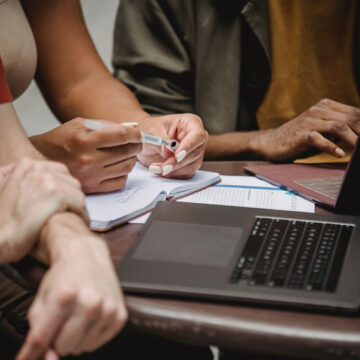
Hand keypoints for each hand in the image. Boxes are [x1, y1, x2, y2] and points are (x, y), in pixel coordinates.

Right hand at [0, 158, 86, 263]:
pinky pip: (80, 203)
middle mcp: (38, 168)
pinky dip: (81, 214)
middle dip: (72, 197)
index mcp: (26, 164)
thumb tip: (32, 178)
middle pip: (70, 180)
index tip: (65, 200)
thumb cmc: (2, 222)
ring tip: (76, 217)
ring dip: (77, 206)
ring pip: (77, 192)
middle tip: (73, 210)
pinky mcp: (57, 194)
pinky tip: (79, 222)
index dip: (64, 188)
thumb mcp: (3, 189)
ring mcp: (48, 180)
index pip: (59, 172)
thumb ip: (21, 179)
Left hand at [16, 213, 126, 358]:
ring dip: (76, 338)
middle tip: (62, 320)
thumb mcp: (42, 299)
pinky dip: (91, 336)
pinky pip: (98, 343)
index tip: (26, 359)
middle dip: (58, 339)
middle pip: (63, 347)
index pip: (42, 339)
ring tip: (77, 316)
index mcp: (65, 296)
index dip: (31, 353)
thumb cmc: (63, 277)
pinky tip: (89, 318)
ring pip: (82, 348)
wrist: (87, 257)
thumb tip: (47, 358)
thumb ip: (37, 330)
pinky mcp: (120, 315)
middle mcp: (89, 302)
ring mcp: (107, 309)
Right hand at [30, 117, 142, 192]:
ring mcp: (92, 176)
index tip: (138, 134)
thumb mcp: (81, 124)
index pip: (121, 136)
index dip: (135, 135)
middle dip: (136, 146)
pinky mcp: (93, 188)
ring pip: (126, 168)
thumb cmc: (62, 139)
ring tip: (126, 154)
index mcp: (85, 140)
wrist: (42, 160)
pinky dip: (124, 173)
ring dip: (131, 159)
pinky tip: (118, 167)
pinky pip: (120, 182)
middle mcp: (89, 159)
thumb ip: (107, 125)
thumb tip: (131, 129)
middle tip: (136, 143)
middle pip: (126, 152)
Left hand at [137, 113, 207, 177]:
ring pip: (191, 166)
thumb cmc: (150, 129)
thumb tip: (168, 151)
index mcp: (190, 123)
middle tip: (163, 167)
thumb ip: (160, 140)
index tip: (177, 156)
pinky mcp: (189, 164)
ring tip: (155, 168)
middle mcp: (196, 138)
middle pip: (194, 153)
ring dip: (173, 170)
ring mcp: (194, 152)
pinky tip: (160, 170)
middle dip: (177, 162)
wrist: (145, 140)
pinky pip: (185, 173)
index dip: (189, 146)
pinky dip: (172, 174)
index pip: (197, 135)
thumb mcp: (151, 130)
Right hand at [251, 98, 359, 160]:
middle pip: (350, 118)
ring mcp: (309, 121)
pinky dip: (332, 147)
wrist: (272, 142)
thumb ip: (338, 127)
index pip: (355, 112)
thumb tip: (359, 135)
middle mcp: (319, 110)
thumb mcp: (320, 128)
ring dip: (353, 139)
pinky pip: (319, 139)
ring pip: (338, 127)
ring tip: (359, 150)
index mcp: (326, 106)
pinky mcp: (301, 134)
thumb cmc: (298, 137)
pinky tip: (339, 154)